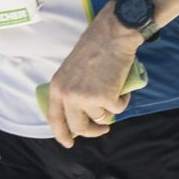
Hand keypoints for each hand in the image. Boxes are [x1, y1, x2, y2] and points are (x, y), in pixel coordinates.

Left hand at [44, 15, 140, 147]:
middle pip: (78, 126)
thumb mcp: (71, 70)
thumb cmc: (94, 47)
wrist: (112, 35)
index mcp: (56, 87)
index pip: (54, 118)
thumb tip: (79, 112)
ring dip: (110, 109)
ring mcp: (86, 98)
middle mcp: (68, 95)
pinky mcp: (106, 98)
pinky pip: (117, 109)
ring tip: (114, 90)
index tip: (69, 143)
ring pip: (101, 118)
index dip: (61, 133)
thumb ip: (70, 89)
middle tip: (103, 129)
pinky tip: (122, 87)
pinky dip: (123, 100)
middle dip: (92, 131)